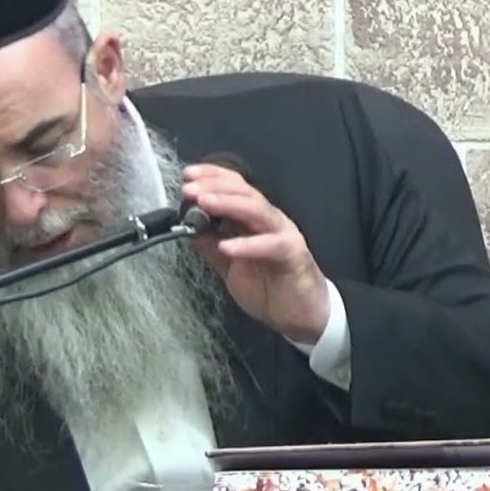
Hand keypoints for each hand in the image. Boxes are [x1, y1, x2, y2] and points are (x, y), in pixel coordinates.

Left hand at [181, 163, 329, 343]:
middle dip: (215, 187)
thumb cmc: (271, 287)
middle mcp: (269, 221)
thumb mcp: (229, 266)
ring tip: (205, 203)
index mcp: (254, 220)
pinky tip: (226, 246)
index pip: (235, 187)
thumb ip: (210, 245)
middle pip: (244, 193)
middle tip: (190, 189)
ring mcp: (283, 234)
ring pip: (257, 210)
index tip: (188, 175)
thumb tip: (187, 226)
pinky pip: (270, 245)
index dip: (212, 178)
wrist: (302, 315)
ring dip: (229, 204)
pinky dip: (247, 244)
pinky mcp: (293, 254)